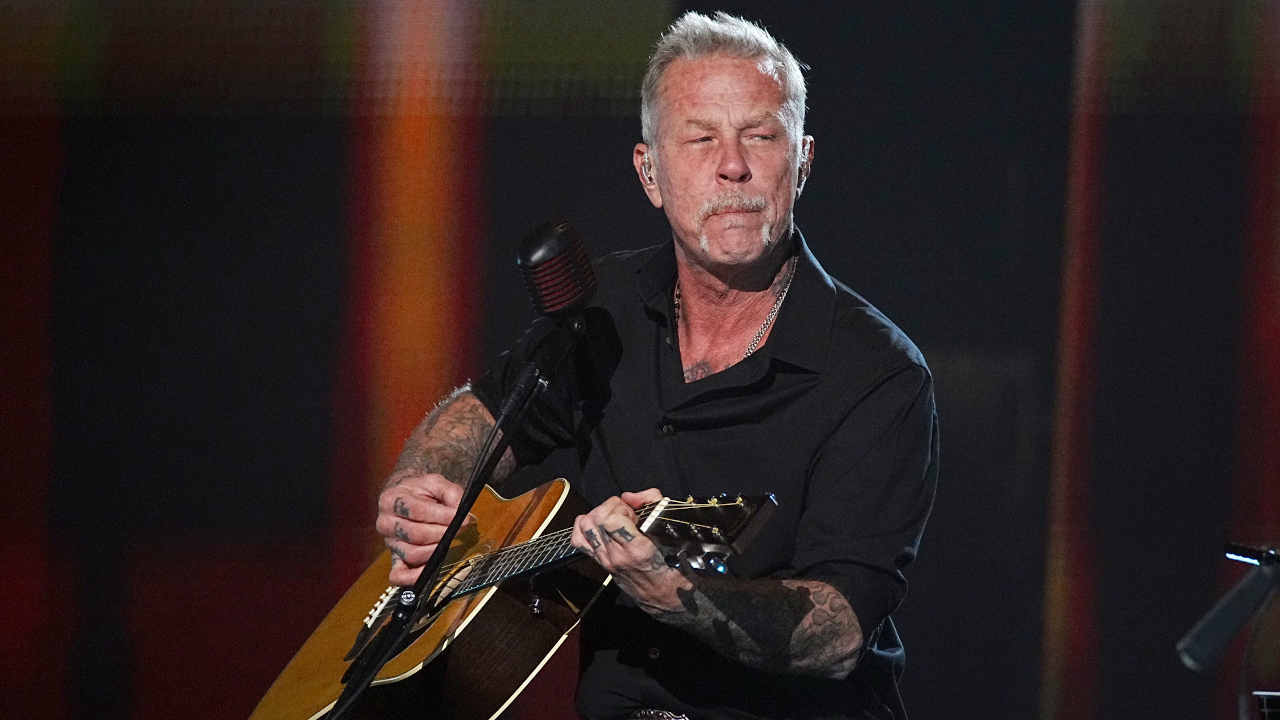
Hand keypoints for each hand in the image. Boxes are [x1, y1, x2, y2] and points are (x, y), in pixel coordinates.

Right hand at [375, 471, 473, 585]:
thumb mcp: (435, 482)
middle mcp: (385, 522)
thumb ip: (450, 493)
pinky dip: (413, 577)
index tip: (462, 517)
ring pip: (412, 554)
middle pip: (415, 534)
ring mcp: (390, 542)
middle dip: (442, 533)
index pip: (417, 511)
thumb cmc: (420, 491)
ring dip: (436, 550)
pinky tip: (428, 571)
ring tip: (449, 541)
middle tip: (459, 529)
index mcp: (391, 499)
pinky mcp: (395, 558)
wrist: (406, 497)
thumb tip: (461, 512)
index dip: (442, 516)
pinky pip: (398, 575)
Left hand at [569, 488, 690, 613]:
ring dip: (598, 514)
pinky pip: (578, 540)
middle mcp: (617, 556)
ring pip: (585, 526)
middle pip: (595, 519)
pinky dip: (584, 527)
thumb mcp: (672, 532)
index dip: (621, 508)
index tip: (634, 512)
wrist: (665, 596)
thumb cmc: (673, 566)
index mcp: (637, 550)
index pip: (611, 520)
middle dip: (610, 508)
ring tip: (615, 518)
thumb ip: (652, 504)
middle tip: (626, 515)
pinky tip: (600, 525)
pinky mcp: (600, 562)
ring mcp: (605, 560)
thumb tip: (629, 496)